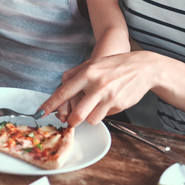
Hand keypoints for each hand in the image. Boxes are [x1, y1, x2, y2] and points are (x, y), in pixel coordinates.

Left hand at [38, 51, 158, 126]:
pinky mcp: (119, 105)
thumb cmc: (115, 65)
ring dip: (90, 117)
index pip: (64, 93)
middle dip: (72, 121)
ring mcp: (109, 96)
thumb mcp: (93, 63)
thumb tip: (61, 89)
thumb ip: (75, 74)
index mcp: (87, 73)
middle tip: (71, 120)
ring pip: (91, 119)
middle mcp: (96, 85)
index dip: (50, 105)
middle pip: (77, 114)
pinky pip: (105, 116)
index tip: (41, 112)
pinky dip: (103, 113)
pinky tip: (109, 102)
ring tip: (96, 106)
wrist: (143, 67)